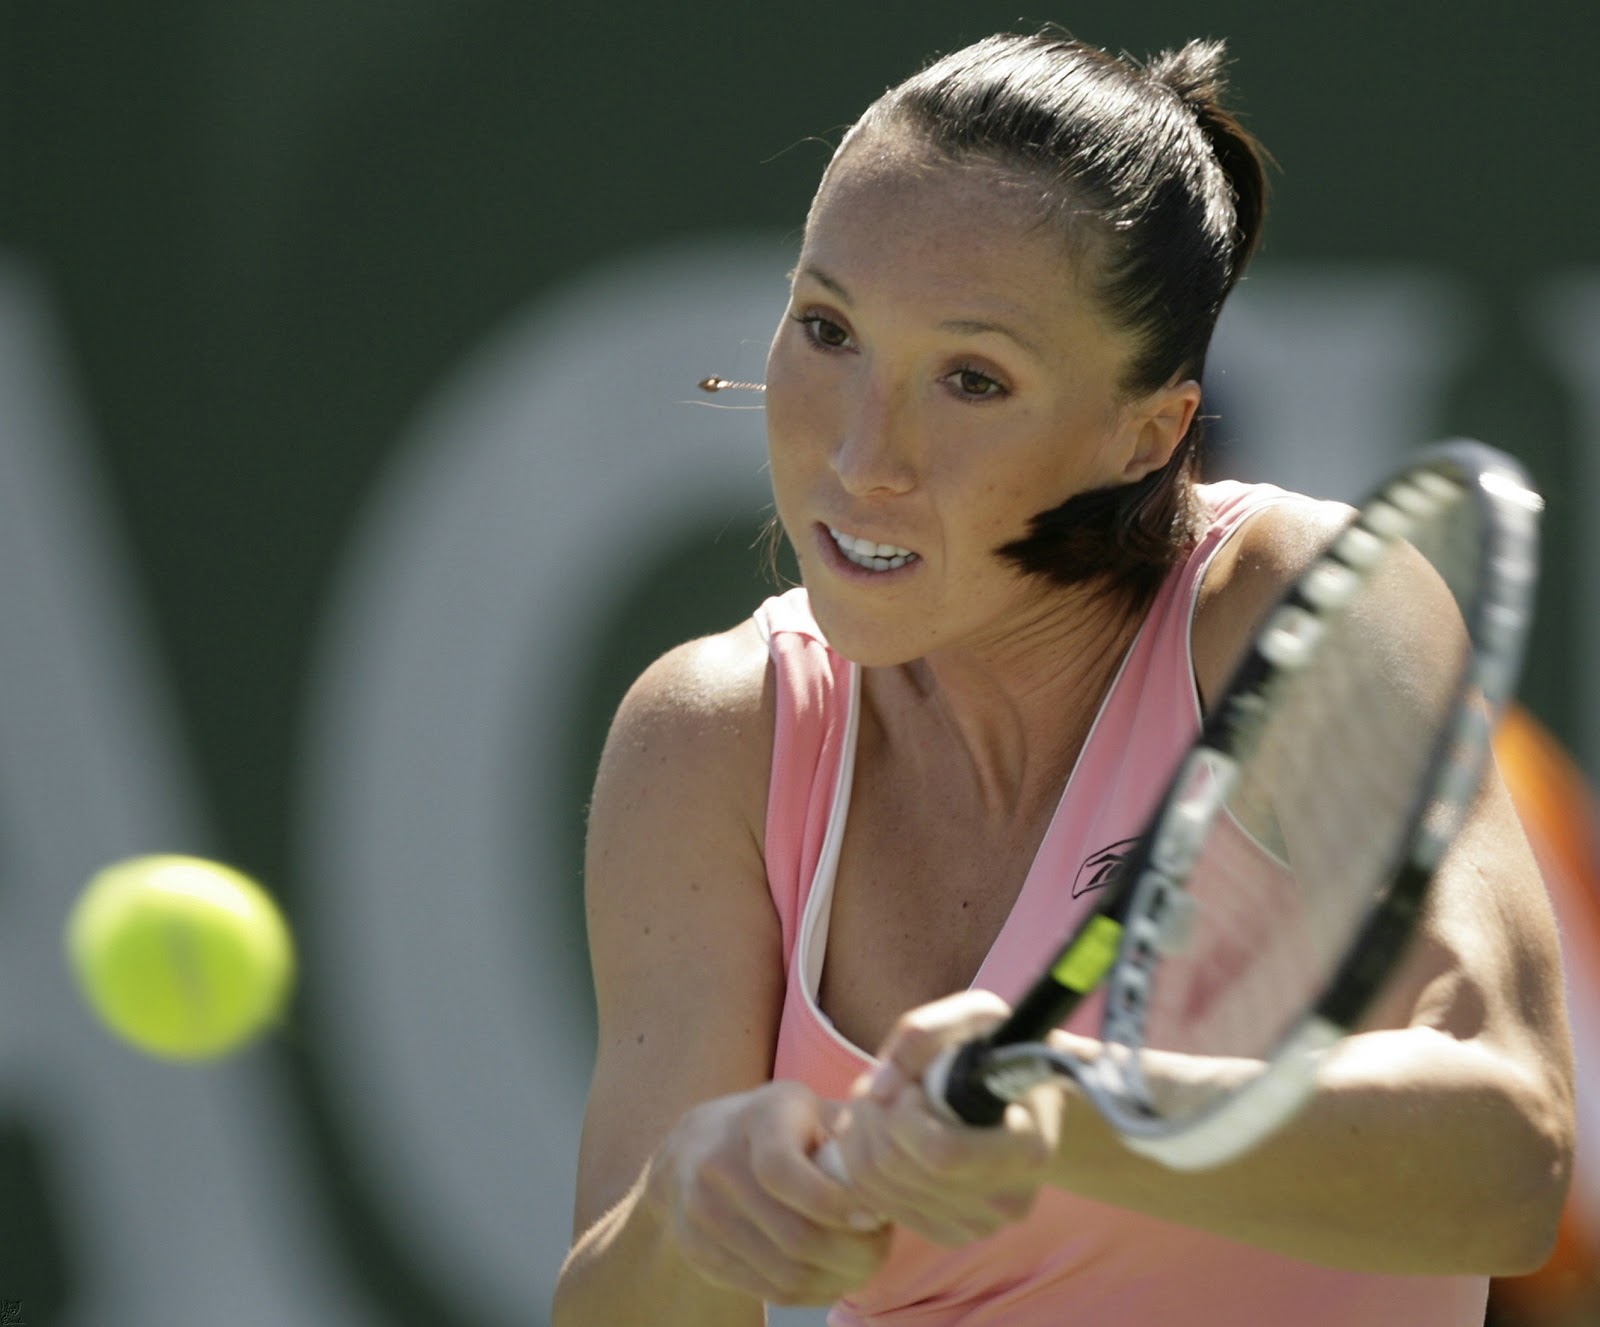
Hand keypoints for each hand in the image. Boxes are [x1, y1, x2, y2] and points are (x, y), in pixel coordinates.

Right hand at [649, 1080, 892, 1304]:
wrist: (692, 1147)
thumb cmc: (775, 1124)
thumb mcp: (808, 1107)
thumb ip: (849, 1128)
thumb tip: (895, 1158)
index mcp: (756, 1118)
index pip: (783, 1172)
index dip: (834, 1204)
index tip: (875, 1216)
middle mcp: (718, 1162)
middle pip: (792, 1235)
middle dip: (853, 1253)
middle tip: (881, 1248)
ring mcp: (701, 1212)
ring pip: (783, 1273)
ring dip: (837, 1278)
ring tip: (864, 1262)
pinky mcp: (698, 1250)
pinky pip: (768, 1290)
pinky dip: (812, 1291)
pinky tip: (832, 1274)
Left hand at [828, 991, 1067, 1246]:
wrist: (1029, 1102)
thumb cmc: (999, 1051)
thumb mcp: (974, 1017)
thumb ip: (923, 1034)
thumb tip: (879, 1089)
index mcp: (1025, 1148)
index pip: (940, 1154)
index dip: (904, 1114)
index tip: (913, 1085)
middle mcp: (1006, 1200)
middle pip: (896, 1167)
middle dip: (872, 1115)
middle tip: (888, 1087)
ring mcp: (979, 1225)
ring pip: (875, 1186)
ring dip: (860, 1134)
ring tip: (886, 1105)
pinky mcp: (951, 1235)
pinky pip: (876, 1203)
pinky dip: (863, 1162)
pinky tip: (886, 1134)